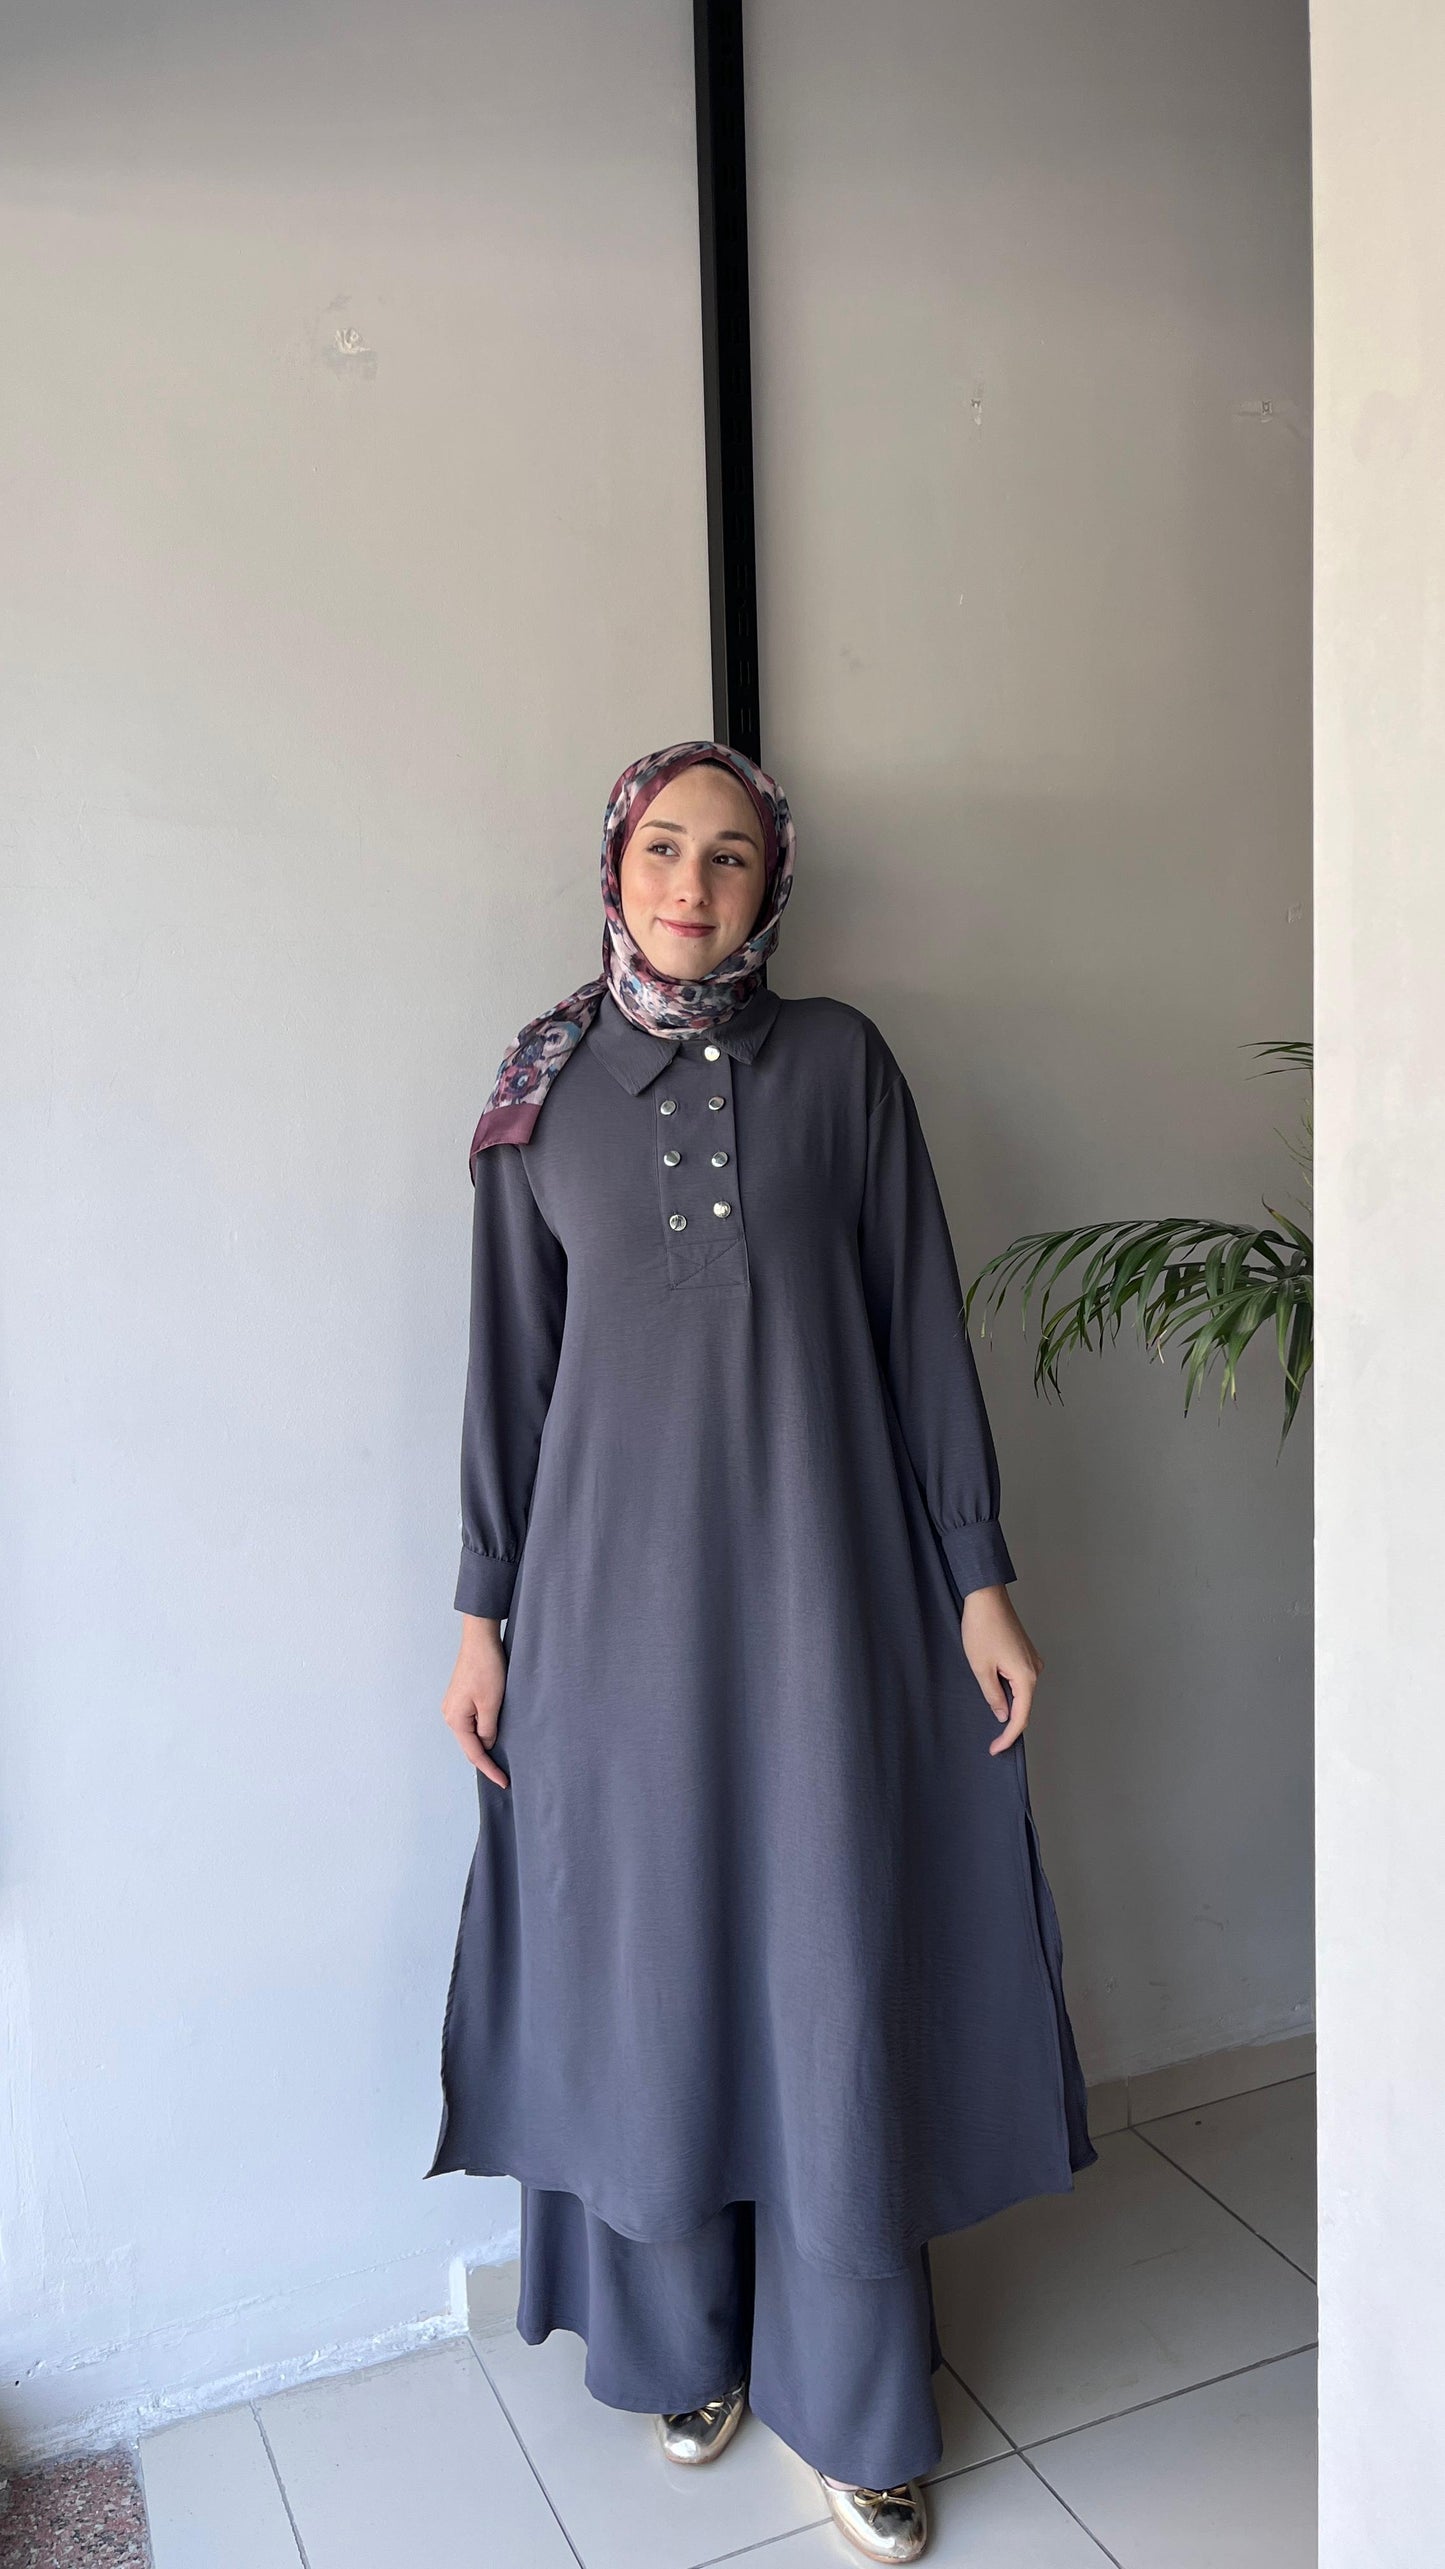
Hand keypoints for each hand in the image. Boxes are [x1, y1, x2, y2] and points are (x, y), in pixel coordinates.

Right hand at [441, 1615, 508, 1787]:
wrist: (480, 1640)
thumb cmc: (486, 1669)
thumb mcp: (491, 1703)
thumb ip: (488, 1729)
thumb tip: (487, 1745)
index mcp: (455, 1720)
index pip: (474, 1753)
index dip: (490, 1769)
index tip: (504, 1782)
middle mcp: (449, 1715)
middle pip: (470, 1745)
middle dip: (487, 1759)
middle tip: (505, 1774)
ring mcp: (453, 1706)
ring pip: (471, 1733)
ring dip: (485, 1744)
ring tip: (502, 1757)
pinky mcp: (460, 1698)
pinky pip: (471, 1722)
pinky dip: (482, 1730)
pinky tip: (494, 1734)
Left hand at [960, 1584, 1043, 1754]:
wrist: (985, 1597)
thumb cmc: (981, 1629)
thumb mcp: (981, 1668)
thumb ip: (993, 1696)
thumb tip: (1003, 1715)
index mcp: (1026, 1677)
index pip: (1020, 1717)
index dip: (1008, 1737)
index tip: (995, 1749)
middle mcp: (1035, 1670)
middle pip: (1024, 1706)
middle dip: (1009, 1725)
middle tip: (992, 1742)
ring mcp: (1032, 1660)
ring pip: (1022, 1693)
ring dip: (1008, 1706)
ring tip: (990, 1718)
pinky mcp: (1025, 1653)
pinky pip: (1019, 1680)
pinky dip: (1009, 1691)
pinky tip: (995, 1694)